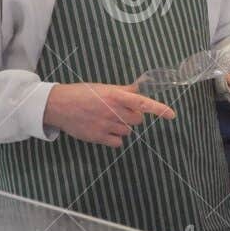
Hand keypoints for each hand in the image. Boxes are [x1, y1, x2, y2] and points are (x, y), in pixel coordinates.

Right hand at [43, 83, 174, 147]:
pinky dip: (114, 138)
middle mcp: (113, 111)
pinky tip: (104, 130)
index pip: (143, 103)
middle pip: (138, 120)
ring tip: (106, 119)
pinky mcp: (98, 137)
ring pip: (128, 131)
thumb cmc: (82, 94)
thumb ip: (123, 91)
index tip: (172, 115)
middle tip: (118, 112)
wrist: (57, 105)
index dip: (159, 109)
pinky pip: (118, 142)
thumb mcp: (103, 88)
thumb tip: (140, 89)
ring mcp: (106, 125)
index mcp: (116, 96)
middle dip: (132, 117)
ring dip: (122, 127)